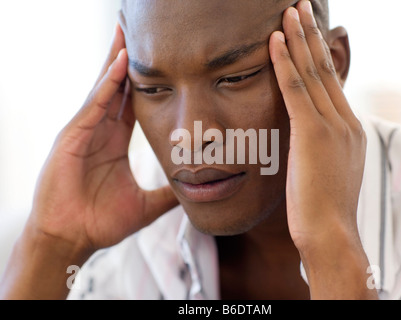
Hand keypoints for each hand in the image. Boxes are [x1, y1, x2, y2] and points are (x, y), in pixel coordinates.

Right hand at [28, 24, 178, 253]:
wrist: (72, 240)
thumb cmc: (101, 222)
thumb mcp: (145, 205)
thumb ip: (169, 196)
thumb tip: (195, 192)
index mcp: (116, 142)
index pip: (132, 103)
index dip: (145, 82)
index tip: (159, 60)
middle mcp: (100, 132)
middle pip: (116, 88)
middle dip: (126, 61)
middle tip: (136, 31)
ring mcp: (84, 132)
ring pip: (103, 89)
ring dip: (116, 62)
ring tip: (128, 34)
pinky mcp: (72, 138)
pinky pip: (92, 105)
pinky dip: (106, 85)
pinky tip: (120, 65)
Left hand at [269, 1, 374, 298]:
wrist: (329, 233)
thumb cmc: (321, 209)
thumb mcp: (325, 171)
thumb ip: (318, 147)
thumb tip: (303, 137)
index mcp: (348, 129)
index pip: (330, 83)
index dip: (316, 56)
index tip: (306, 35)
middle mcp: (345, 121)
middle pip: (325, 69)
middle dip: (310, 36)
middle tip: (300, 8)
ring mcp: (332, 125)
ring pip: (313, 72)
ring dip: (299, 38)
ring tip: (290, 11)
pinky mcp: (314, 133)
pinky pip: (296, 89)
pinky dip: (284, 62)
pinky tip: (275, 39)